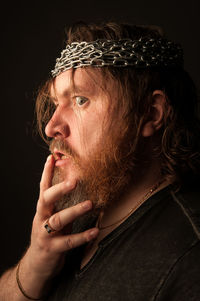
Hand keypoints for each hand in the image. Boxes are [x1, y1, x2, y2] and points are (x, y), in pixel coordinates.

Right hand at [23, 154, 98, 280]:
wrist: (37, 265)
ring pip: (58, 220)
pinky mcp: (52, 249)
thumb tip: (75, 187)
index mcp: (43, 210)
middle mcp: (41, 219)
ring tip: (90, 204)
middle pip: (46, 200)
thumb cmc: (49, 236)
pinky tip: (94, 232)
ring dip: (74, 211)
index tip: (51, 158)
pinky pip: (68, 242)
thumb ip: (61, 205)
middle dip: (59, 189)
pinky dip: (82, 236)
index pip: (43, 188)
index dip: (46, 173)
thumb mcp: (52, 218)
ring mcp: (44, 234)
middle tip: (74, 181)